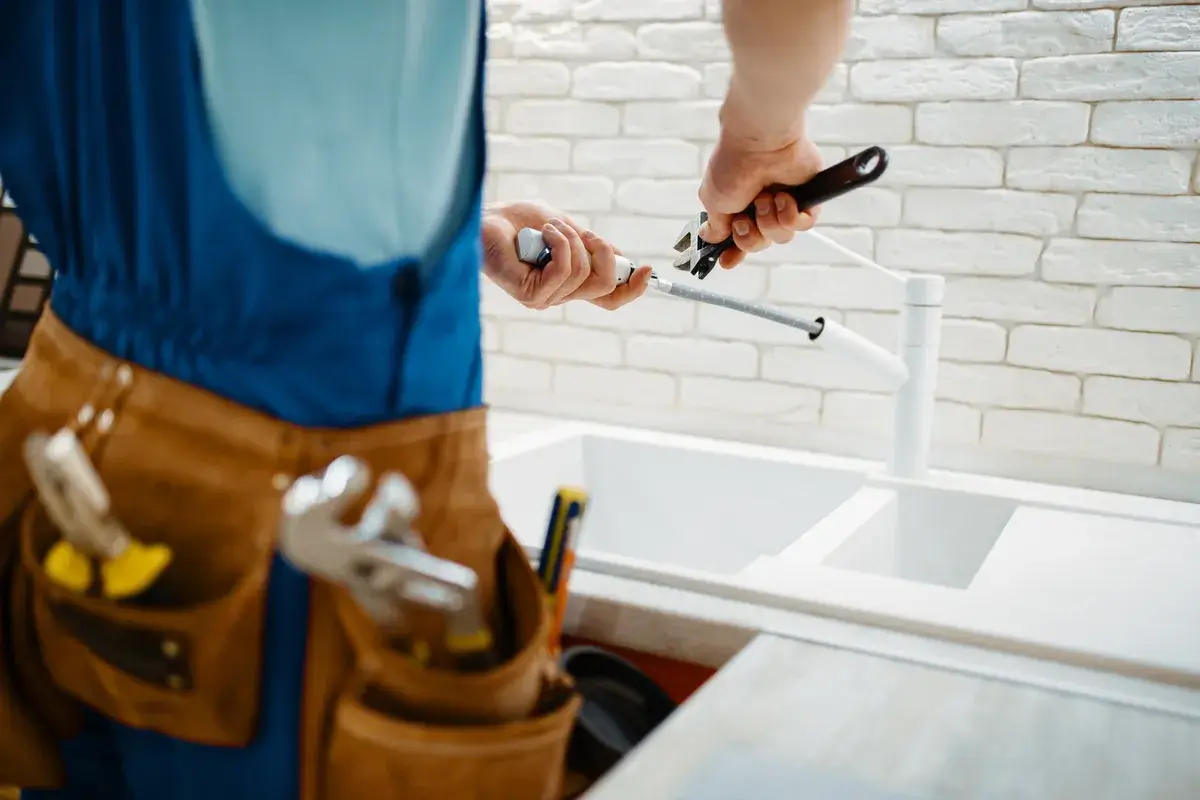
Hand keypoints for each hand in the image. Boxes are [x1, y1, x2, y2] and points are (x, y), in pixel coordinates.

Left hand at [481, 202, 651, 310]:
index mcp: (570, 283)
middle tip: (585, 232)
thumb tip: (621, 257)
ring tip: (549, 226)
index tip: (647, 270)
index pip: (609, 298)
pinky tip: (543, 233)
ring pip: (584, 273)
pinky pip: (563, 269)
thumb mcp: (567, 229)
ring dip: (571, 238)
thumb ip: (591, 245)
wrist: (488, 218)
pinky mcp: (530, 294)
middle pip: (604, 286)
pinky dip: (559, 243)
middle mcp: (559, 295)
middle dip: (603, 252)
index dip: (631, 289)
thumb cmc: (520, 222)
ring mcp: (545, 298)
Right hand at [697, 131, 824, 269]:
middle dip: (750, 236)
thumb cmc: (733, 167)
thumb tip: (710, 238)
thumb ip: (715, 226)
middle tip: (745, 218)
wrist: (760, 143)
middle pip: (759, 243)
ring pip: (781, 237)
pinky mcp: (806, 198)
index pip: (737, 238)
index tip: (728, 262)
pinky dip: (790, 215)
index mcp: (737, 206)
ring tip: (766, 199)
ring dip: (770, 222)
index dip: (734, 252)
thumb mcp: (713, 201)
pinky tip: (784, 198)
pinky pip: (803, 225)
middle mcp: (759, 206)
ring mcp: (783, 202)